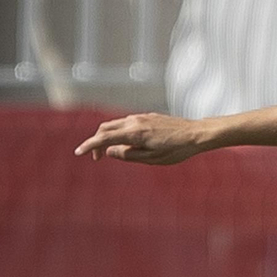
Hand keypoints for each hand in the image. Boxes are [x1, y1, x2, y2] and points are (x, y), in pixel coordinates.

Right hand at [74, 113, 211, 163]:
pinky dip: (119, 132)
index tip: (79, 153)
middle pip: (106, 128)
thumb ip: (128, 155)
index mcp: (134, 133)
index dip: (90, 146)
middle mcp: (135, 121)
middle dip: (96, 142)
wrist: (197, 134)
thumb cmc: (177, 149)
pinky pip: (127, 123)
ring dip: (108, 136)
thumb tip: (110, 151)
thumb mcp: (152, 159)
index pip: (104, 137)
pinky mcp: (148, 117)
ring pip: (116, 124)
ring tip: (110, 152)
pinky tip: (126, 143)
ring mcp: (141, 117)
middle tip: (97, 158)